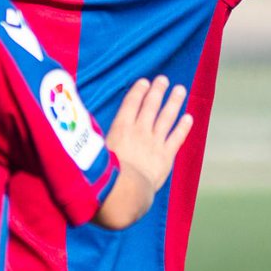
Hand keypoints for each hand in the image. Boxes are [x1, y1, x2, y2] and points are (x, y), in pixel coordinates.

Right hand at [106, 76, 192, 193]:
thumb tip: (82, 127)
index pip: (131, 104)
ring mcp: (154, 143)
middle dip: (157, 91)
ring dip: (174, 103)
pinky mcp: (165, 156)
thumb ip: (95, 137)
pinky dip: (183, 127)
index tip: (145, 82)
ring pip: (166, 118)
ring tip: (180, 90)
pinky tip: (188, 118)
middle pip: (150, 106)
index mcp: (121, 128)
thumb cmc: (105, 173)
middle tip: (163, 79)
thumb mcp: (95, 150)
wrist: (125, 191)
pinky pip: (177, 138)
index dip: (139, 91)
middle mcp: (139, 131)